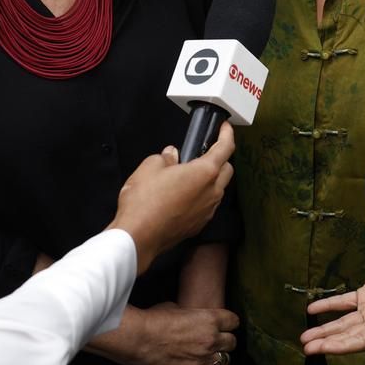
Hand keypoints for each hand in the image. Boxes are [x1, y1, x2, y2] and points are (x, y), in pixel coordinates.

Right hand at [88, 301, 237, 364]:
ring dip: (221, 357)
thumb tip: (189, 317)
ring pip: (226, 360)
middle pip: (232, 342)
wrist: (139, 339)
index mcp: (210, 319)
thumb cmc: (153, 320)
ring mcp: (203, 358)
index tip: (227, 324)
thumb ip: (190, 314)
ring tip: (217, 357)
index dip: (230, 322)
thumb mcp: (175, 307)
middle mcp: (210, 339)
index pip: (233, 321)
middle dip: (227, 340)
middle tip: (220, 341)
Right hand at [111, 122, 234, 272]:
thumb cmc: (144, 202)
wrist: (138, 237)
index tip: (225, 128)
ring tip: (190, 175)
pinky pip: (207, 205)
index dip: (227, 134)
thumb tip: (171, 155)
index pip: (225, 148)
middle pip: (227, 169)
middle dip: (221, 158)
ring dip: (210, 180)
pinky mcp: (198, 225)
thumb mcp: (150, 166)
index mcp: (205, 172)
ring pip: (218, 189)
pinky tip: (183, 195)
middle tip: (205, 152)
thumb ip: (165, 157)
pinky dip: (201, 197)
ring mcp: (207, 211)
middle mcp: (212, 192)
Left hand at [299, 268, 364, 355]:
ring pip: (344, 322)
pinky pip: (344, 302)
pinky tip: (312, 310)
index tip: (324, 348)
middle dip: (328, 341)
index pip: (363, 340)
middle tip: (307, 348)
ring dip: (325, 329)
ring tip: (305, 337)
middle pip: (350, 335)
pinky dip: (328, 305)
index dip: (343, 345)